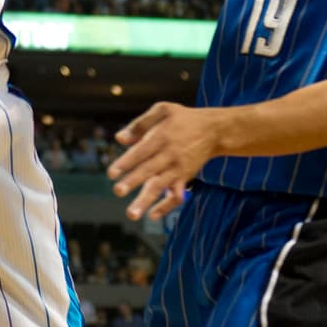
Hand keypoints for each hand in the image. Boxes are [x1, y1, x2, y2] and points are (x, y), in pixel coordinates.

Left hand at [108, 101, 220, 219]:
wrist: (214, 130)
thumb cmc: (183, 119)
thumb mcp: (164, 110)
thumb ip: (140, 124)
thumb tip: (119, 138)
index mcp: (162, 137)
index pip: (141, 152)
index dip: (126, 162)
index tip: (111, 173)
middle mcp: (170, 155)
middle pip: (149, 170)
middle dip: (133, 181)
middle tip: (117, 191)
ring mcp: (178, 169)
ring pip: (161, 187)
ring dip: (146, 201)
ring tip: (132, 214)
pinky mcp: (186, 178)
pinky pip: (177, 196)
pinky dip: (166, 207)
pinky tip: (152, 215)